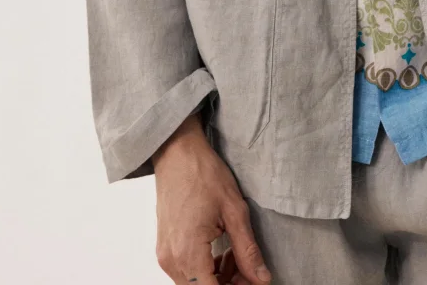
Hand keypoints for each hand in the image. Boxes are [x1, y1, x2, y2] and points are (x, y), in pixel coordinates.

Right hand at [152, 114, 272, 283]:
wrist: (177, 154)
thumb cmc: (204, 174)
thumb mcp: (235, 210)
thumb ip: (247, 250)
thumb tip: (262, 279)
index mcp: (188, 252)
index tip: (253, 280)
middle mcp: (171, 260)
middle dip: (229, 284)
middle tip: (248, 267)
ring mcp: (165, 255)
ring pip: (194, 284)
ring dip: (217, 279)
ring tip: (235, 254)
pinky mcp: (164, 249)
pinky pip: (185, 273)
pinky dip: (205, 270)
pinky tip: (220, 251)